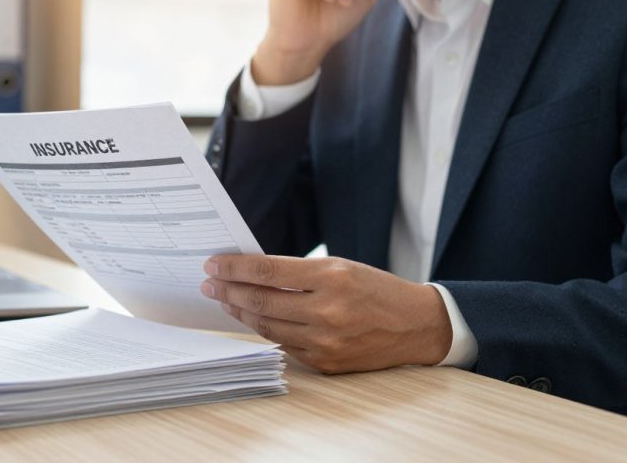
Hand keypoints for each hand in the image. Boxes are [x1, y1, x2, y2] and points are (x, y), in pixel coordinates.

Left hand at [200, 255, 451, 373]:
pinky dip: (265, 331)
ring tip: (225, 301)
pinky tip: (252, 321)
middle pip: (261, 301)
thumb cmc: (377, 289)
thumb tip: (253, 273)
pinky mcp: (325, 363)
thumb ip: (299, 272)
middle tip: (209, 284)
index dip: (236, 268)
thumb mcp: (341, 267)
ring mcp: (325, 341)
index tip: (214, 264)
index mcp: (332, 278)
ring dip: (240, 312)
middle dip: (229, 291)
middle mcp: (327, 311)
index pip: (268, 271)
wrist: (417, 326)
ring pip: (267, 326)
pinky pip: (284, 346)